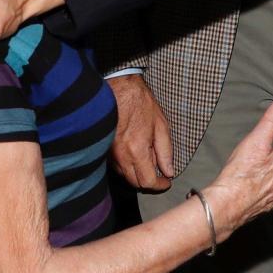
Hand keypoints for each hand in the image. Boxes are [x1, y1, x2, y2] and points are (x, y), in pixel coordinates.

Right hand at [107, 74, 173, 191]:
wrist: (118, 87)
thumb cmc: (140, 103)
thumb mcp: (160, 125)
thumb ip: (165, 151)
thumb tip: (169, 171)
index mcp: (137, 150)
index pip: (148, 182)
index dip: (160, 185)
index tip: (167, 182)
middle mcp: (121, 156)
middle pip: (135, 183)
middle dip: (149, 182)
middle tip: (160, 175)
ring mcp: (109, 154)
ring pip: (125, 176)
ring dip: (138, 174)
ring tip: (148, 161)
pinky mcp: (103, 149)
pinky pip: (116, 167)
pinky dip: (127, 167)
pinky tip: (135, 155)